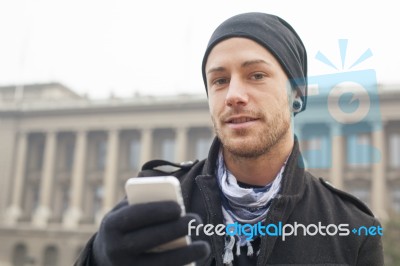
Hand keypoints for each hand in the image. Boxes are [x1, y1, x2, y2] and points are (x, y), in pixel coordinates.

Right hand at [91, 200, 209, 265]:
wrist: (106, 257)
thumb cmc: (126, 226)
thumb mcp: (125, 211)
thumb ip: (143, 201)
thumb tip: (173, 195)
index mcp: (111, 225)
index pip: (134, 215)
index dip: (156, 210)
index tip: (179, 207)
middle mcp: (115, 249)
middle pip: (148, 239)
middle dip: (175, 229)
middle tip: (196, 220)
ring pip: (158, 263)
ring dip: (184, 255)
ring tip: (204, 247)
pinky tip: (195, 261)